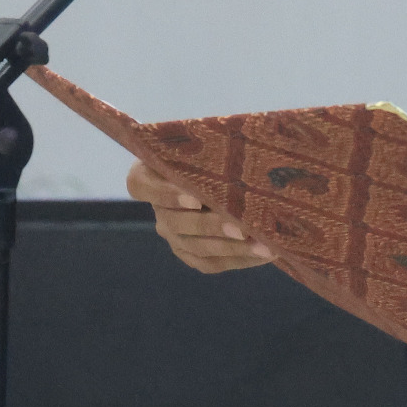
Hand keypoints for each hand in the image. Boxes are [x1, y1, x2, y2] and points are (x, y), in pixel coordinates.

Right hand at [126, 161, 272, 274]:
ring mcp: (172, 233)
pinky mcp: (189, 253)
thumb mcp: (209, 143)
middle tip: (240, 228)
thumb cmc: (214, 150)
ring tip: (263, 246)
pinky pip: (211, 262)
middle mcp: (158, 208)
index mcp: (149, 175)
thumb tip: (248, 147)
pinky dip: (239, 259)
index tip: (194, 198)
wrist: (226, 174)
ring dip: (231, 248)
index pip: (141, 185)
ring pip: (196, 247)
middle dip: (211, 227)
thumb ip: (215, 148)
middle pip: (176, 222)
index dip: (166, 194)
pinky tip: (265, 254)